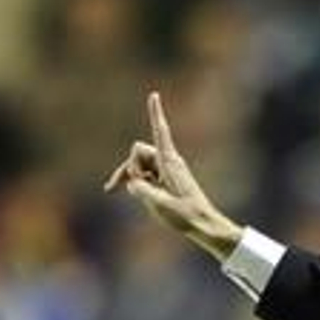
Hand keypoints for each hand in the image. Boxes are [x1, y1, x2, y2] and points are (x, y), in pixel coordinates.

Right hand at [104, 92, 241, 260]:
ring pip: (140, 162)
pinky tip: (129, 191)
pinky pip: (145, 172)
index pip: (161, 133)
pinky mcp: (165, 179)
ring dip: (130, 174)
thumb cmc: (187, 216)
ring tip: (122, 191)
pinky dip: (135, 179)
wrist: (204, 225)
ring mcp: (166, 170)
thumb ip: (142, 191)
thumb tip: (131, 183)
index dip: (156, 114)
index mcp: (170, 163)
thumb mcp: (160, 205)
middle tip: (114, 187)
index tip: (154, 95)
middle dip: (127, 165)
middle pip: (139, 151)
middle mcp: (168, 161)